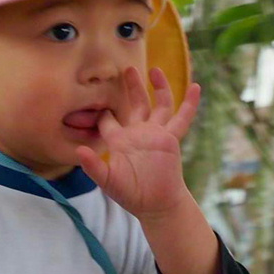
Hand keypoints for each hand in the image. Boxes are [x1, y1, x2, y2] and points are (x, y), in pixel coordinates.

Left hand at [76, 67, 201, 218]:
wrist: (155, 203)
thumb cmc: (129, 193)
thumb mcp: (107, 180)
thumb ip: (93, 166)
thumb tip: (79, 152)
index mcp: (119, 140)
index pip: (108, 120)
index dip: (102, 111)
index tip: (94, 95)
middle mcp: (137, 133)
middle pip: (135, 103)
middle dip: (131, 87)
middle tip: (126, 69)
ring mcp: (156, 133)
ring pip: (159, 104)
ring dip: (158, 87)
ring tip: (154, 69)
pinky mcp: (171, 138)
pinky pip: (182, 118)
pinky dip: (189, 103)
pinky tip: (195, 87)